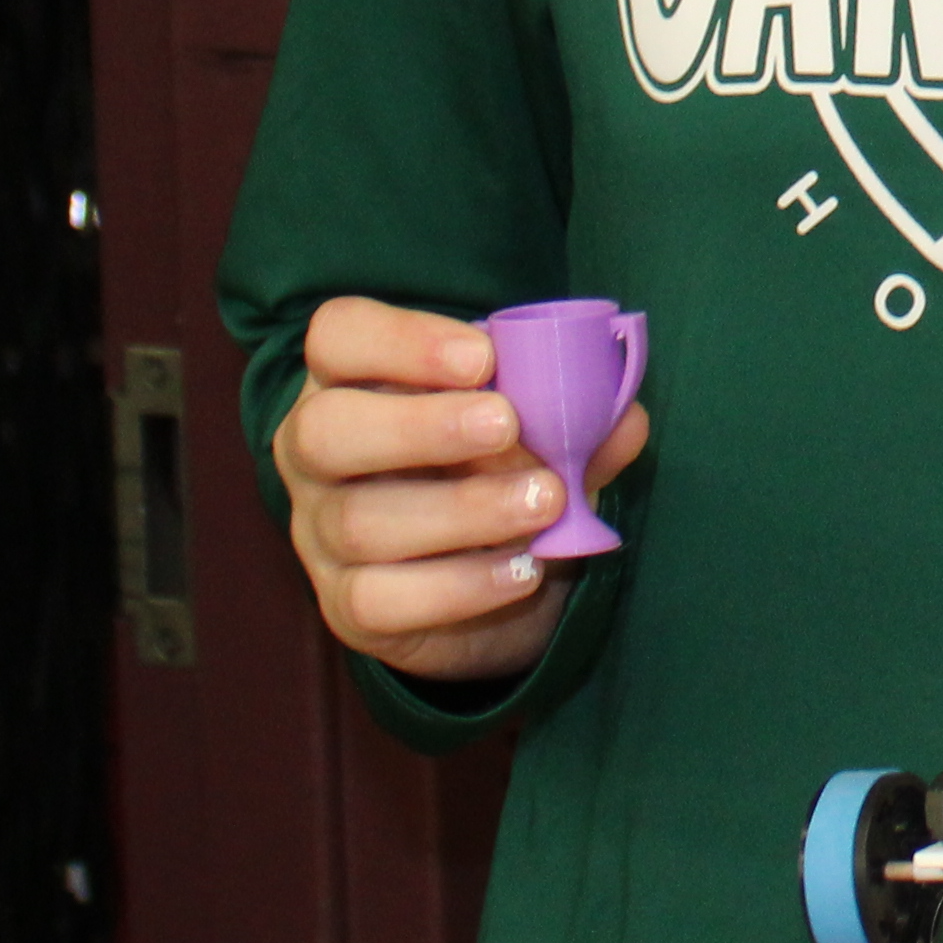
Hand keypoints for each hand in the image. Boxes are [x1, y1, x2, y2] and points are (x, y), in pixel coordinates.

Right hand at [268, 296, 648, 689]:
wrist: (485, 581)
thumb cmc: (497, 467)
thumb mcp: (536, 430)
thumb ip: (574, 417)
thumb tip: (626, 415)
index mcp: (352, 380)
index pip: (338, 336)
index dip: (401, 340)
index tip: (484, 356)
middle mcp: (316, 453)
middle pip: (325, 430)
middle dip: (418, 425)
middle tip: (507, 424)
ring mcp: (320, 534)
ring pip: (361, 522)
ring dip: (463, 510)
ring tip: (544, 502)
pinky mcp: (346, 606)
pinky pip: (382, 600)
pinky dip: (460, 586)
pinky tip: (523, 569)